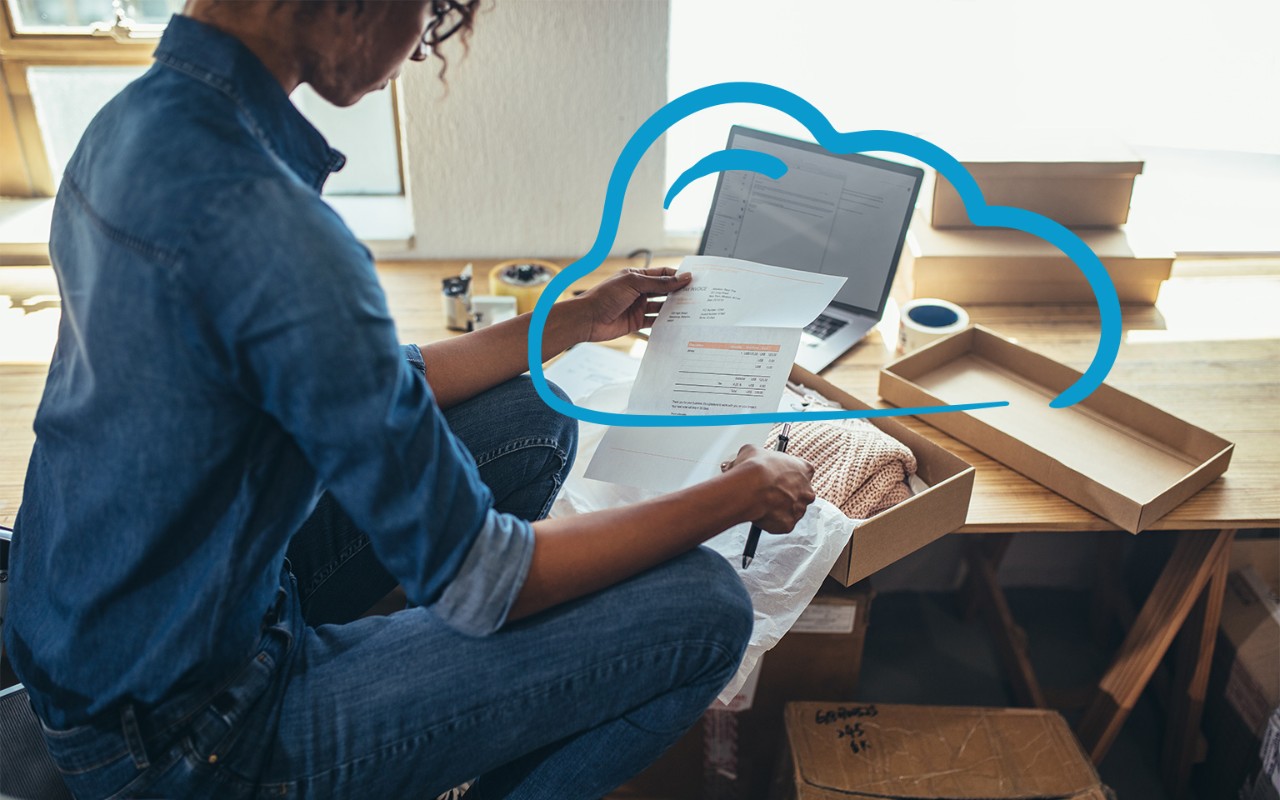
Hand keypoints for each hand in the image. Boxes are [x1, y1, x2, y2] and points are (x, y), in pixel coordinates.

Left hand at [567, 267, 691, 343]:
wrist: (588, 319)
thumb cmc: (605, 297)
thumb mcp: (634, 284)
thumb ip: (660, 283)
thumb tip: (682, 277)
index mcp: (637, 276)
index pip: (663, 274)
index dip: (678, 276)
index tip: (694, 280)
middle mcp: (638, 291)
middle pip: (664, 290)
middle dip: (679, 292)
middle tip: (697, 296)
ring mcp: (638, 306)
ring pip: (661, 306)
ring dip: (673, 308)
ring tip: (690, 310)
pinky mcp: (636, 322)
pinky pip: (654, 321)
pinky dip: (664, 322)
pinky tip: (676, 322)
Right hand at [721, 444, 816, 533]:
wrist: (750, 489)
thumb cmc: (756, 469)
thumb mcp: (754, 451)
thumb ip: (760, 455)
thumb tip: (750, 456)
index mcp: (804, 469)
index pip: (804, 471)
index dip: (790, 474)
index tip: (779, 474)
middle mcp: (806, 491)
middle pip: (800, 493)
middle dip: (787, 494)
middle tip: (769, 491)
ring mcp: (799, 509)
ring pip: (791, 510)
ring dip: (779, 508)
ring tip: (762, 503)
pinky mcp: (789, 525)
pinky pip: (781, 524)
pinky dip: (771, 521)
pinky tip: (760, 513)